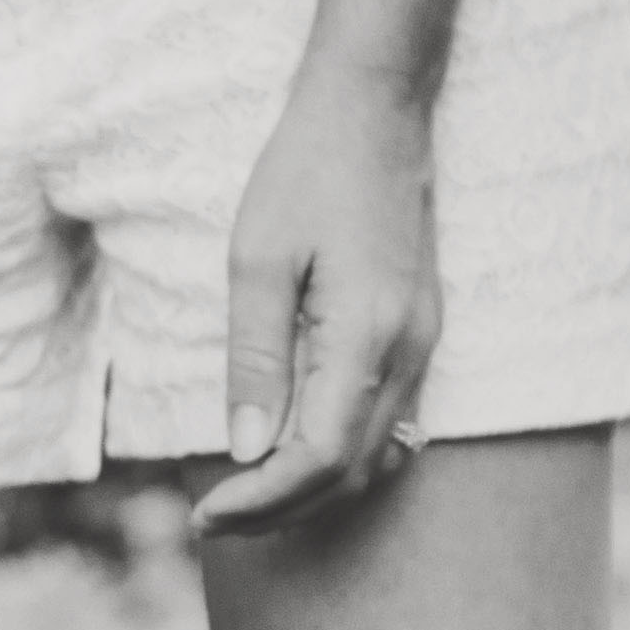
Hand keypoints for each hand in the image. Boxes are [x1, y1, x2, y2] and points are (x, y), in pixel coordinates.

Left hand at [192, 83, 445, 543]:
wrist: (375, 109)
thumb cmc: (307, 171)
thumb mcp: (257, 259)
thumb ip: (255, 357)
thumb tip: (246, 448)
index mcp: (366, 336)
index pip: (319, 458)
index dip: (263, 500)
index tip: (205, 513)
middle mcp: (409, 351)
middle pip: (353, 474)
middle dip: (282, 510)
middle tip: (213, 520)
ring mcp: (424, 345)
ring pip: (379, 458)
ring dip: (314, 491)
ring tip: (245, 498)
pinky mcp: (421, 334)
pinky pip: (392, 423)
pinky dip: (343, 458)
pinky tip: (292, 455)